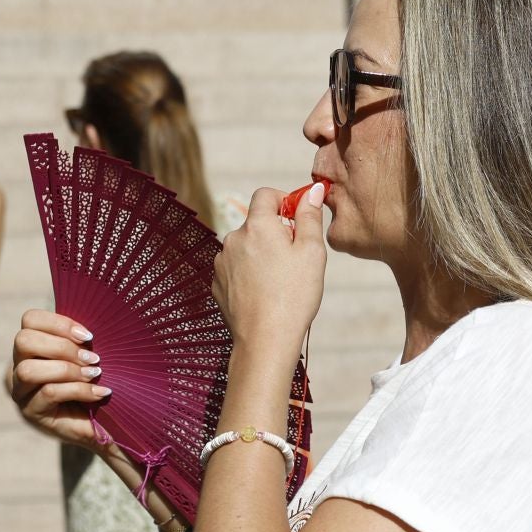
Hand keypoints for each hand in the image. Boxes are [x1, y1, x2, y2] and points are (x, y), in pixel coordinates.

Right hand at [8, 308, 111, 451]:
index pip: (30, 319)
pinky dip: (78, 389)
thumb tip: (99, 312)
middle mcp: (19, 365)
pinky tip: (100, 393)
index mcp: (33, 345)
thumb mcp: (88, 357)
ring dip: (66, 370)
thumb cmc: (95, 384)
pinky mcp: (31, 411)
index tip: (89, 336)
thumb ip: (83, 339)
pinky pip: (49, 393)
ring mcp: (21, 390)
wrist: (102, 424)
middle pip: (23, 340)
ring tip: (94, 375)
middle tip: (92, 359)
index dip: (59, 323)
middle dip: (62, 346)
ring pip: (28, 369)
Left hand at [212, 184, 326, 359]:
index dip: (283, 200)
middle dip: (275, 233)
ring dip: (262, 254)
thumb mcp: (312, 252)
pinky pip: (236, 268)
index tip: (296, 219)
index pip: (265, 194)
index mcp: (258, 226)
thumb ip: (310, 216)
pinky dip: (250, 274)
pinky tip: (265, 293)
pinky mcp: (218, 283)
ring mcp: (222, 262)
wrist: (265, 340)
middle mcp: (233, 239)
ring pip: (246, 247)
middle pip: (256, 223)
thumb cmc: (293, 296)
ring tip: (280, 282)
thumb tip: (313, 190)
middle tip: (295, 259)